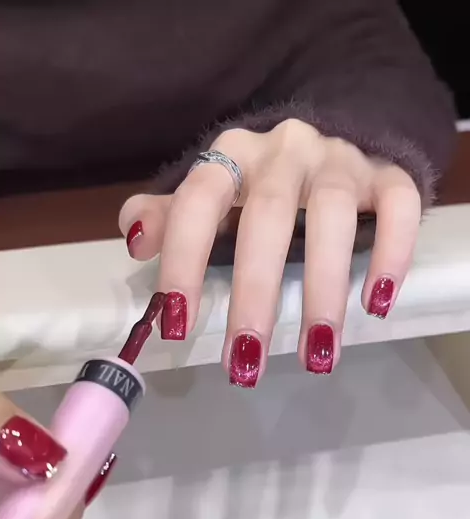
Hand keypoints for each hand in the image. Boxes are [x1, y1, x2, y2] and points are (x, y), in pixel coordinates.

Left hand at [119, 120, 419, 384]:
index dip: (184, 260)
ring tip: (317, 354)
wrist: (330, 142)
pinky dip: (391, 252)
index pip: (197, 200)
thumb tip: (136, 240)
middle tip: (247, 362)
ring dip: (323, 288)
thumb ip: (172, 215)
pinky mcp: (386, 172)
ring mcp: (339, 158)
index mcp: (231, 156)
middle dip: (255, 292)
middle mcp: (284, 149)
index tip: (178, 327)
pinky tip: (377, 302)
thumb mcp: (213, 196)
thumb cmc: (260, 183)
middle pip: (268, 216)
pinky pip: (396, 205)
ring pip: (333, 215)